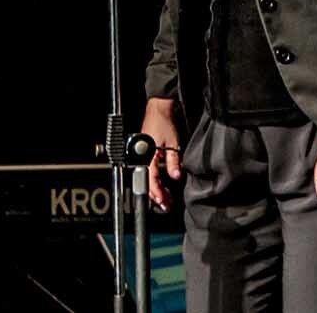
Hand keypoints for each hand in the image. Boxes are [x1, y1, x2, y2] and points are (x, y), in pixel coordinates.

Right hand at [139, 97, 182, 211]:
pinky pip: (148, 173)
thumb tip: (175, 176)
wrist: (158, 111)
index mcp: (146, 157)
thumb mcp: (172, 143)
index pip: (150, 180)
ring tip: (167, 198)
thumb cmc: (163, 124)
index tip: (164, 202)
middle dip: (157, 196)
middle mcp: (141, 159)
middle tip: (167, 204)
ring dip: (156, 190)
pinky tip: (163, 187)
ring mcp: (142, 158)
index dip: (157, 193)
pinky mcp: (145, 156)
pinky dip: (155, 182)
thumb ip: (173, 161)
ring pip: (146, 180)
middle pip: (146, 183)